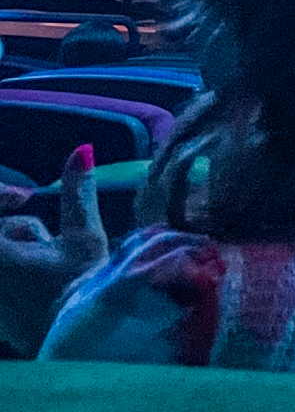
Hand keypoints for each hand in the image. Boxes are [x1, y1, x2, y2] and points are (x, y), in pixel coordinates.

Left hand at [0, 145, 108, 355]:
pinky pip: (5, 269)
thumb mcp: (84, 238)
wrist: (78, 345)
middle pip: (1, 232)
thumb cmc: (80, 290)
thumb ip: (77, 193)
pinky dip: (14, 260)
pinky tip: (36, 274)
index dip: (0, 193)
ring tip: (45, 257)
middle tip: (35, 227)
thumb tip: (81, 151)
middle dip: (12, 225)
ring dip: (15, 242)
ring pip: (0, 247)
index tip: (29, 195)